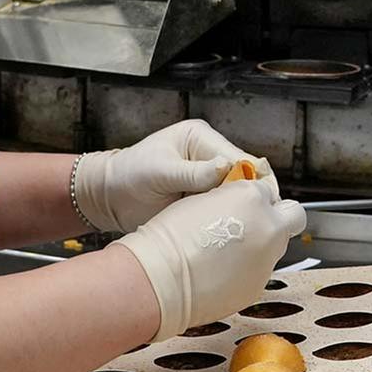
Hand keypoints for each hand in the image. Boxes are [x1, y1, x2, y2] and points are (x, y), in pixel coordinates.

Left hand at [73, 119, 276, 232]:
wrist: (108, 198)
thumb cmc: (128, 175)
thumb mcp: (160, 171)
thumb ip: (193, 171)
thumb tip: (227, 167)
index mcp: (201, 138)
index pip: (237, 157)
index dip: (251, 178)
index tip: (262, 199)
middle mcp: (209, 156)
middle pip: (244, 177)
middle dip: (250, 196)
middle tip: (259, 219)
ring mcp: (207, 180)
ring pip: (236, 196)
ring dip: (240, 210)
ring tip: (247, 228)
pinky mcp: (202, 200)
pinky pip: (222, 210)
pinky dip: (227, 220)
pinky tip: (231, 232)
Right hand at [113, 181, 306, 340]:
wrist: (161, 278)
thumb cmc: (170, 237)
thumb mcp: (202, 199)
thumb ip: (233, 198)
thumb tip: (241, 204)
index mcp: (252, 197)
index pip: (270, 190)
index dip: (257, 198)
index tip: (247, 206)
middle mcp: (268, 227)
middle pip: (293, 217)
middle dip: (280, 219)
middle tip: (257, 226)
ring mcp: (267, 258)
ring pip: (278, 247)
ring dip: (262, 246)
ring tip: (229, 252)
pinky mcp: (260, 285)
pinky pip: (261, 272)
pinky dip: (248, 271)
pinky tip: (223, 272)